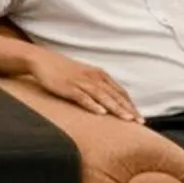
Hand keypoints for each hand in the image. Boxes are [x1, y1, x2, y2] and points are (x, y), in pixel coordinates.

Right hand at [27, 48, 142, 122]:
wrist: (42, 60)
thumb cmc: (64, 70)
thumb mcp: (85, 76)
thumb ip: (98, 86)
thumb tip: (110, 102)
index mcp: (100, 75)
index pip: (120, 92)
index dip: (131, 105)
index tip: (141, 118)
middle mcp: (93, 78)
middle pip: (115, 95)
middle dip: (129, 109)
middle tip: (140, 122)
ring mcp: (81, 82)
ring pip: (103, 97)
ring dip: (116, 108)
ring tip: (127, 119)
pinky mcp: (68, 87)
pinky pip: (83, 97)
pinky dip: (93, 105)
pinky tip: (101, 113)